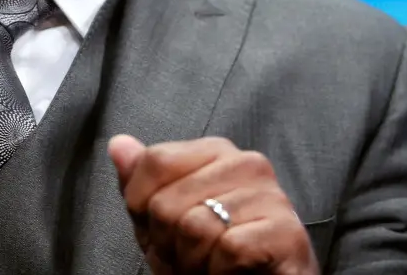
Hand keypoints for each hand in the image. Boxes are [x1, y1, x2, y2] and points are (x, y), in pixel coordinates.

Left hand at [108, 135, 317, 274]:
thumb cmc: (211, 256)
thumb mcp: (163, 220)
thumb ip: (141, 182)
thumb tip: (118, 144)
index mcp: (216, 152)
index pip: (155, 161)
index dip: (142, 205)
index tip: (159, 230)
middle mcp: (247, 164)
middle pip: (168, 200)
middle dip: (168, 242)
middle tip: (188, 257)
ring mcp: (272, 196)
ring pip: (196, 227)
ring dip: (192, 262)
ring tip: (208, 266)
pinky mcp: (287, 232)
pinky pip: (229, 249)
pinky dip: (219, 272)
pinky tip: (230, 274)